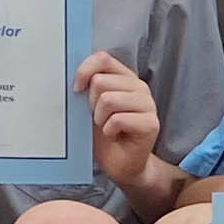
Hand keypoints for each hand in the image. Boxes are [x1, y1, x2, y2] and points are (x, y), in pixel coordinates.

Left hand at [77, 49, 161, 195]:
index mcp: (124, 78)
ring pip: (108, 99)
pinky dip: (108, 131)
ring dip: (100, 119)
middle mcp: (139, 87)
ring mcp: (148, 104)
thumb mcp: (91, 106)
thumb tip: (73, 76)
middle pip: (101, 81)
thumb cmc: (104, 135)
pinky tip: (115, 136)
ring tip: (107, 127)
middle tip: (98, 118)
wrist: (120, 165)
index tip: (77, 90)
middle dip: (91, 103)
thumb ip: (88, 86)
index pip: (103, 58)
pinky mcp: (150, 123)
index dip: (84, 71)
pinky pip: (117, 120)